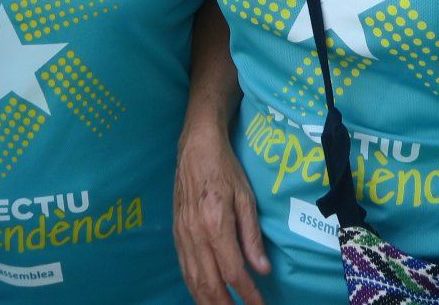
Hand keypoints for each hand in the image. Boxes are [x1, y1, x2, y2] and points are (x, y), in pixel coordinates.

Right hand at [174, 120, 268, 304]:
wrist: (195, 148)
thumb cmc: (226, 169)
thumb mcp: (246, 198)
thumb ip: (252, 236)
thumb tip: (262, 269)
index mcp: (216, 225)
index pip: (233, 271)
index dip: (247, 294)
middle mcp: (195, 235)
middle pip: (209, 284)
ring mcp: (182, 236)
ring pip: (193, 281)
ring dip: (207, 302)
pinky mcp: (176, 234)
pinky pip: (184, 269)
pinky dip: (194, 288)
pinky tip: (203, 296)